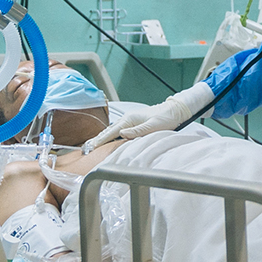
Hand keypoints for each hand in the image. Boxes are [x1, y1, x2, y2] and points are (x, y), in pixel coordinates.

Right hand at [83, 83, 212, 151]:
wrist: (175, 111)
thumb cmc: (166, 119)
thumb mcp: (153, 126)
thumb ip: (137, 131)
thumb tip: (122, 134)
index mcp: (130, 120)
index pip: (110, 132)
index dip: (100, 141)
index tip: (90, 148)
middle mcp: (127, 119)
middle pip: (108, 131)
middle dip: (97, 140)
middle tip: (86, 150)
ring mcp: (130, 121)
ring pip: (113, 131)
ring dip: (104, 139)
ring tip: (93, 148)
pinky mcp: (134, 123)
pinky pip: (118, 131)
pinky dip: (111, 137)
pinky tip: (108, 142)